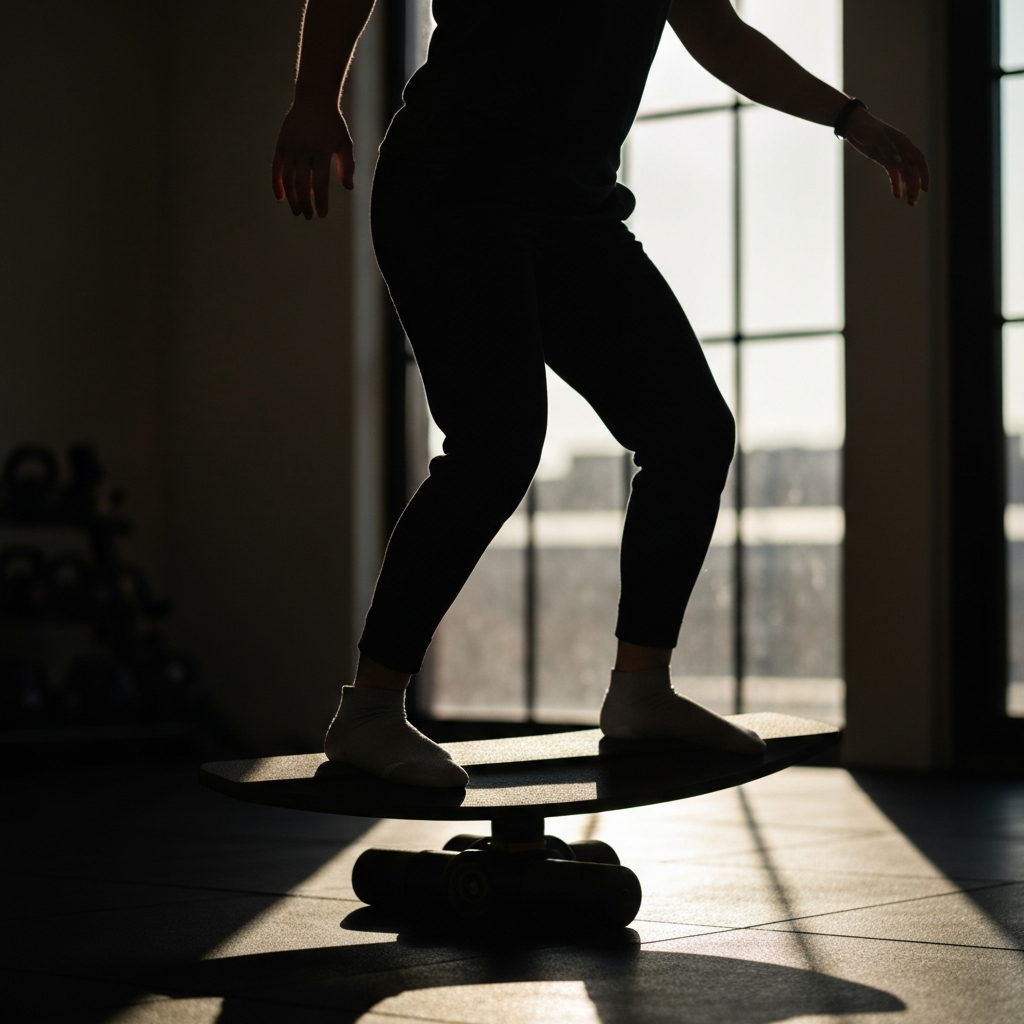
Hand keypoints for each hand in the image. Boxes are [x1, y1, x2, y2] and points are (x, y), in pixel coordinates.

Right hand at [271, 99, 352, 218]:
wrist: (313, 99)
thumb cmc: (333, 124)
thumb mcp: (344, 143)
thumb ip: (347, 166)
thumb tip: (349, 188)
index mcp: (320, 151)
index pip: (319, 183)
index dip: (320, 201)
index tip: (322, 214)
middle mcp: (303, 150)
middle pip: (300, 184)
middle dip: (304, 204)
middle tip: (308, 217)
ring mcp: (290, 147)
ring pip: (287, 178)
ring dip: (291, 198)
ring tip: (297, 211)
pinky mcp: (281, 145)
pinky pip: (276, 168)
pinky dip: (277, 184)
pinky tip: (281, 198)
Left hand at [842, 107, 929, 206]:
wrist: (854, 125)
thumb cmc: (865, 127)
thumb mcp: (875, 136)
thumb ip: (886, 147)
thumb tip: (898, 160)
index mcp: (903, 143)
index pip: (918, 160)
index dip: (924, 174)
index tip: (925, 189)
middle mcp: (901, 150)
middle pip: (913, 170)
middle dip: (915, 186)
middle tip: (912, 202)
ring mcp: (893, 155)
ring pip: (905, 174)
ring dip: (908, 188)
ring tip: (909, 202)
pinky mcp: (885, 160)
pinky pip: (894, 174)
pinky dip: (896, 184)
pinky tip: (897, 195)